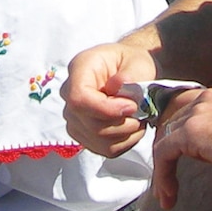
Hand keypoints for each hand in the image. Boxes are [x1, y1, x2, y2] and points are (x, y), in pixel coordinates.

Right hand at [63, 41, 161, 157]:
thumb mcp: (138, 61)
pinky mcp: (84, 135)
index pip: (78, 98)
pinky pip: (104, 149)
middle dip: (122, 123)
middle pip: (89, 124)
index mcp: (79, 69)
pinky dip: (124, 142)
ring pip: (98, 140)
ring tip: (139, 118)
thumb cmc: (132, 62)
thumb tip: (118, 86)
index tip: (132, 107)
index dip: (105, 109)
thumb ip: (130, 74)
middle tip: (141, 111)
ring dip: (126, 134)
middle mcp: (70, 95)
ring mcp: (75, 117)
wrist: (131, 70)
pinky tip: (133, 127)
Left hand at [149, 87, 211, 208]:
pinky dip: (162, 175)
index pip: (186, 109)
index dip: (176, 136)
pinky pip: (164, 152)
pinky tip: (168, 196)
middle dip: (166, 153)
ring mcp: (198, 112)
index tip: (174, 161)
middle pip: (170, 122)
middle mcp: (208, 98)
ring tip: (166, 197)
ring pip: (165, 140)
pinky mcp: (191, 131)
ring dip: (162, 171)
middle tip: (166, 182)